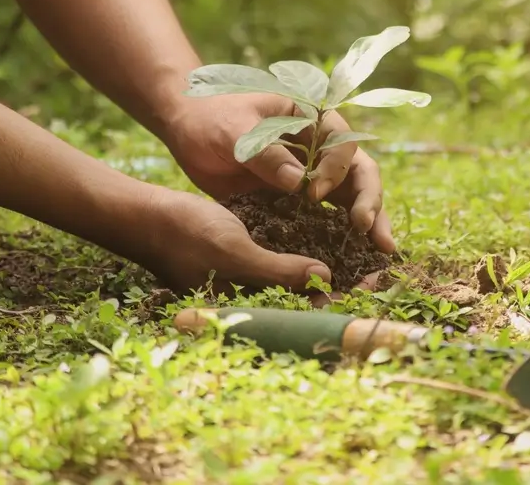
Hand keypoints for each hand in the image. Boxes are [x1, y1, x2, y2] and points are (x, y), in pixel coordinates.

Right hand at [139, 187, 377, 301]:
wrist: (150, 217)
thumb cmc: (187, 236)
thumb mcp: (235, 253)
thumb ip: (278, 271)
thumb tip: (325, 278)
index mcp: (254, 308)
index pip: (308, 311)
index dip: (344, 299)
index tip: (375, 281)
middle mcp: (257, 297)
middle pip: (311, 298)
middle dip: (346, 285)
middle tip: (379, 268)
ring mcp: (254, 277)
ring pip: (303, 279)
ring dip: (332, 268)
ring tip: (365, 251)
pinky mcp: (252, 257)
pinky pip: (288, 260)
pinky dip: (310, 251)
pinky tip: (333, 235)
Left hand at [162, 93, 394, 253]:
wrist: (188, 131)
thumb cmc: (211, 118)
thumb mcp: (235, 129)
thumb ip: (265, 153)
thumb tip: (299, 182)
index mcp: (314, 120)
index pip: (343, 144)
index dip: (335, 170)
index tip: (312, 193)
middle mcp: (322, 148)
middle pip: (360, 174)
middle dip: (370, 202)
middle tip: (371, 232)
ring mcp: (314, 175)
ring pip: (351, 198)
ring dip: (367, 223)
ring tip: (381, 251)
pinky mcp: (298, 200)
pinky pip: (326, 218)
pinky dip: (340, 237)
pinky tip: (352, 260)